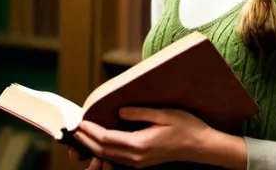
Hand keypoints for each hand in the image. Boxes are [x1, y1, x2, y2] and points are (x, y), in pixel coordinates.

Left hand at [72, 107, 211, 167]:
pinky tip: (103, 142)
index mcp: (140, 144)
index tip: (81, 122)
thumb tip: (120, 112)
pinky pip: (117, 157)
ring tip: (84, 134)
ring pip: (109, 156)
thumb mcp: (164, 114)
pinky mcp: (142, 162)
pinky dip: (105, 149)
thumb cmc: (186, 127)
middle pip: (104, 150)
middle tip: (76, 128)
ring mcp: (139, 162)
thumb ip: (140, 113)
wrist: (200, 147)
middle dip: (88, 140)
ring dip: (94, 146)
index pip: (107, 139)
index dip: (92, 131)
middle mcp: (136, 157)